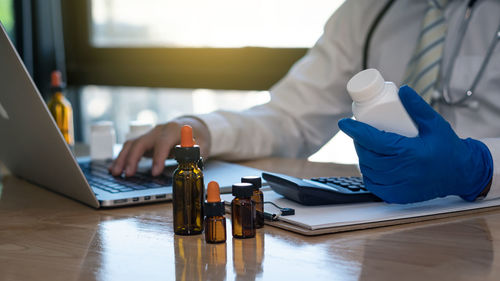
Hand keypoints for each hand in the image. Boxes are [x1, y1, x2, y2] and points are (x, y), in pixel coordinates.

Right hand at [109, 117, 210, 176]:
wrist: (193, 126)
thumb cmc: (198, 137)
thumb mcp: (203, 145)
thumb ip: (196, 152)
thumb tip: (190, 161)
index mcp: (173, 130)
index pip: (162, 143)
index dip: (158, 158)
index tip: (154, 173)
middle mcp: (158, 130)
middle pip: (141, 142)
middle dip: (132, 158)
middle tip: (128, 175)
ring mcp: (150, 135)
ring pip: (132, 144)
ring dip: (122, 158)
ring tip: (115, 173)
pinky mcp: (145, 141)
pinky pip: (130, 148)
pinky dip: (121, 158)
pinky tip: (114, 168)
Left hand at [338, 85, 492, 202]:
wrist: (462, 173)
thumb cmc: (448, 147)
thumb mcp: (435, 123)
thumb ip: (418, 106)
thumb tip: (401, 90)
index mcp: (410, 152)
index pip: (374, 140)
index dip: (356, 131)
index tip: (344, 123)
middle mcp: (403, 171)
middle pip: (368, 155)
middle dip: (358, 142)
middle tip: (359, 132)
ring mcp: (400, 186)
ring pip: (369, 171)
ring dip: (362, 157)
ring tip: (365, 146)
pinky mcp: (400, 196)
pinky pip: (375, 186)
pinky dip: (368, 174)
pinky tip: (370, 164)